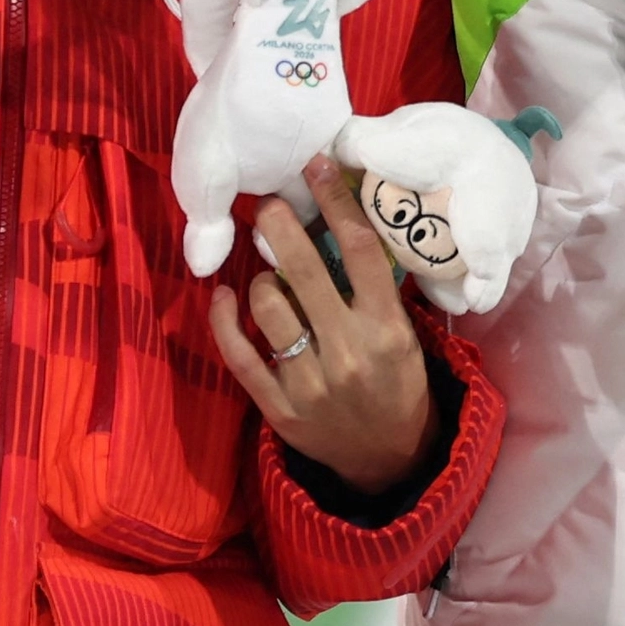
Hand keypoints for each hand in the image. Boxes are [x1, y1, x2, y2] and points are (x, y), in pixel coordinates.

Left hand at [207, 158, 435, 495]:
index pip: (358, 249)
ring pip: (266, 305)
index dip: (333, 200)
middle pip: (304, 268)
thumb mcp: (402, 334)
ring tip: (267, 274)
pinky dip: (223, 320)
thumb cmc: (398, 383)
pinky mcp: (279, 408)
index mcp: (387, 328)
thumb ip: (373, 288)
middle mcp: (348, 351)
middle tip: (267, 202)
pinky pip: (239, 354)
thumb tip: (333, 223)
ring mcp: (310, 382)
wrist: (389, 459)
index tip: (315, 165)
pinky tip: (221, 296)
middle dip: (279, 224)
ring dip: (260, 279)